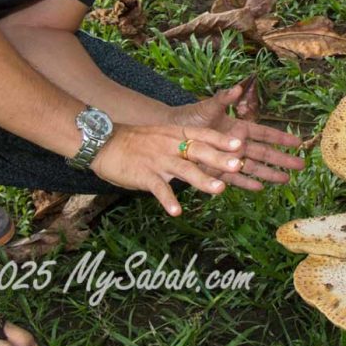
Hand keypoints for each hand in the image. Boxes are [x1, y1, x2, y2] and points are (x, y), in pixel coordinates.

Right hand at [90, 124, 245, 215]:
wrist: (104, 143)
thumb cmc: (138, 141)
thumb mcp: (164, 135)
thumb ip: (185, 142)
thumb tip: (211, 152)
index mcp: (176, 134)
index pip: (204, 135)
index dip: (222, 140)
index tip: (241, 144)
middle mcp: (170, 146)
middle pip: (199, 151)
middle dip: (219, 159)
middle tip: (238, 165)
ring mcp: (158, 161)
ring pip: (184, 170)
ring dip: (203, 180)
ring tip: (220, 189)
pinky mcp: (144, 175)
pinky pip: (159, 189)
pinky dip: (168, 200)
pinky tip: (177, 211)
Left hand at [163, 82, 306, 190]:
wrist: (169, 133)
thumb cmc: (189, 117)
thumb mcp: (207, 106)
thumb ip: (223, 99)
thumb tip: (237, 87)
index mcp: (238, 128)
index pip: (265, 133)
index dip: (281, 137)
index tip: (297, 141)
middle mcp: (237, 144)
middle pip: (264, 153)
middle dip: (282, 159)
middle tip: (301, 165)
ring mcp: (228, 158)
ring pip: (253, 168)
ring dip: (269, 174)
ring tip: (286, 180)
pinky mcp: (216, 170)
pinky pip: (234, 179)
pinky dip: (246, 183)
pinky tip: (260, 188)